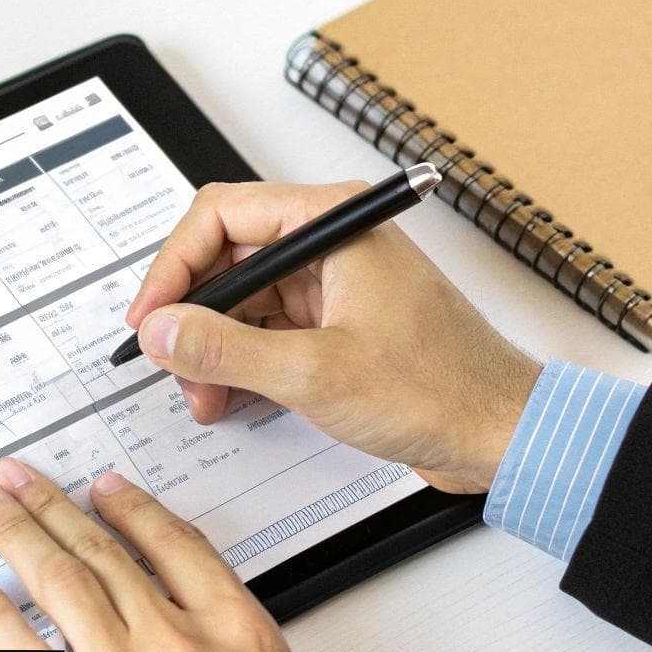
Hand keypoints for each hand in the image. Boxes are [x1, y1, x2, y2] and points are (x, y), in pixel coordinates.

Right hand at [128, 181, 542, 491]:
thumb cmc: (443, 388)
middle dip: (193, 318)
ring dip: (214, 350)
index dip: (172, 268)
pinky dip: (242, 366)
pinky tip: (232, 399)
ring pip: (242, 302)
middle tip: (172, 366)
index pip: (220, 216)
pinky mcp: (337, 326)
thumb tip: (162, 331)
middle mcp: (332, 245)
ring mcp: (334, 286)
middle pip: (226, 260)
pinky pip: (267, 333)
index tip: (149, 319)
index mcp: (334, 224)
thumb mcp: (314, 374)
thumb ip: (226, 349)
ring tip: (205, 398)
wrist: (501, 434)